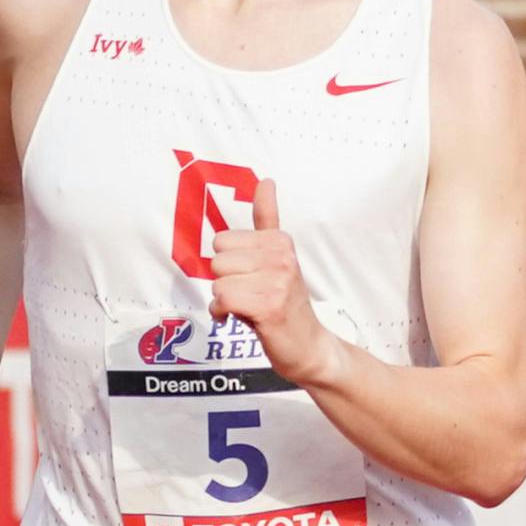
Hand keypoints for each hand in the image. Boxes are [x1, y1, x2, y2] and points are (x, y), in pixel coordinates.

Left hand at [208, 181, 341, 386]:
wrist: (308, 344)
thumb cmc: (285, 300)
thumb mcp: (277, 256)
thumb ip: (267, 219)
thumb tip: (265, 181)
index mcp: (280, 240)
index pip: (222, 241)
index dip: (230, 264)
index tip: (253, 276)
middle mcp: (281, 256)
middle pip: (217, 261)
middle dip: (226, 282)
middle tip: (251, 294)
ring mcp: (278, 281)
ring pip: (218, 283)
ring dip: (227, 301)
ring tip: (251, 306)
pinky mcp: (269, 306)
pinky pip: (222, 301)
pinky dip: (225, 315)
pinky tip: (245, 319)